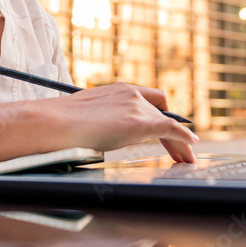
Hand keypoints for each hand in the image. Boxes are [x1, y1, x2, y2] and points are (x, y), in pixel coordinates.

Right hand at [48, 83, 197, 162]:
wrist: (55, 123)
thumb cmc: (61, 124)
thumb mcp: (88, 116)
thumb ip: (103, 120)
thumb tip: (100, 134)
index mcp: (117, 89)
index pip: (146, 98)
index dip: (158, 113)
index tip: (162, 125)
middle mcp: (130, 93)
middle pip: (161, 110)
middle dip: (171, 128)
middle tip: (178, 146)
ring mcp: (136, 106)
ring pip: (166, 123)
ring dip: (177, 141)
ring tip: (185, 157)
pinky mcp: (140, 123)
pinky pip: (171, 130)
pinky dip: (183, 138)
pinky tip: (190, 146)